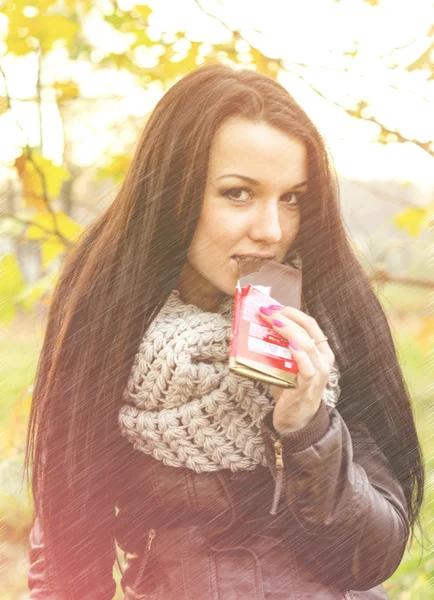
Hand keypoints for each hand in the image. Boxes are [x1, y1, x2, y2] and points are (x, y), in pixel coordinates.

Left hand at [258, 305, 334, 433]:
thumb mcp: (288, 366)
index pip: (310, 324)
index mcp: (320, 352)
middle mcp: (323, 360)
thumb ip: (280, 350)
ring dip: (287, 329)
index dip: (292, 312)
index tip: (274, 307)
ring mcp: (318, 372)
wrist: (296, 422)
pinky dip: (297, 352)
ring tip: (272, 321)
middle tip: (267, 311)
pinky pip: (305, 364)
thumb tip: (258, 330)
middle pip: (308, 328)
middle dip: (286, 316)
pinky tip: (288, 343)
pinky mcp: (308, 384)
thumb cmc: (290, 391)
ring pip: (307, 343)